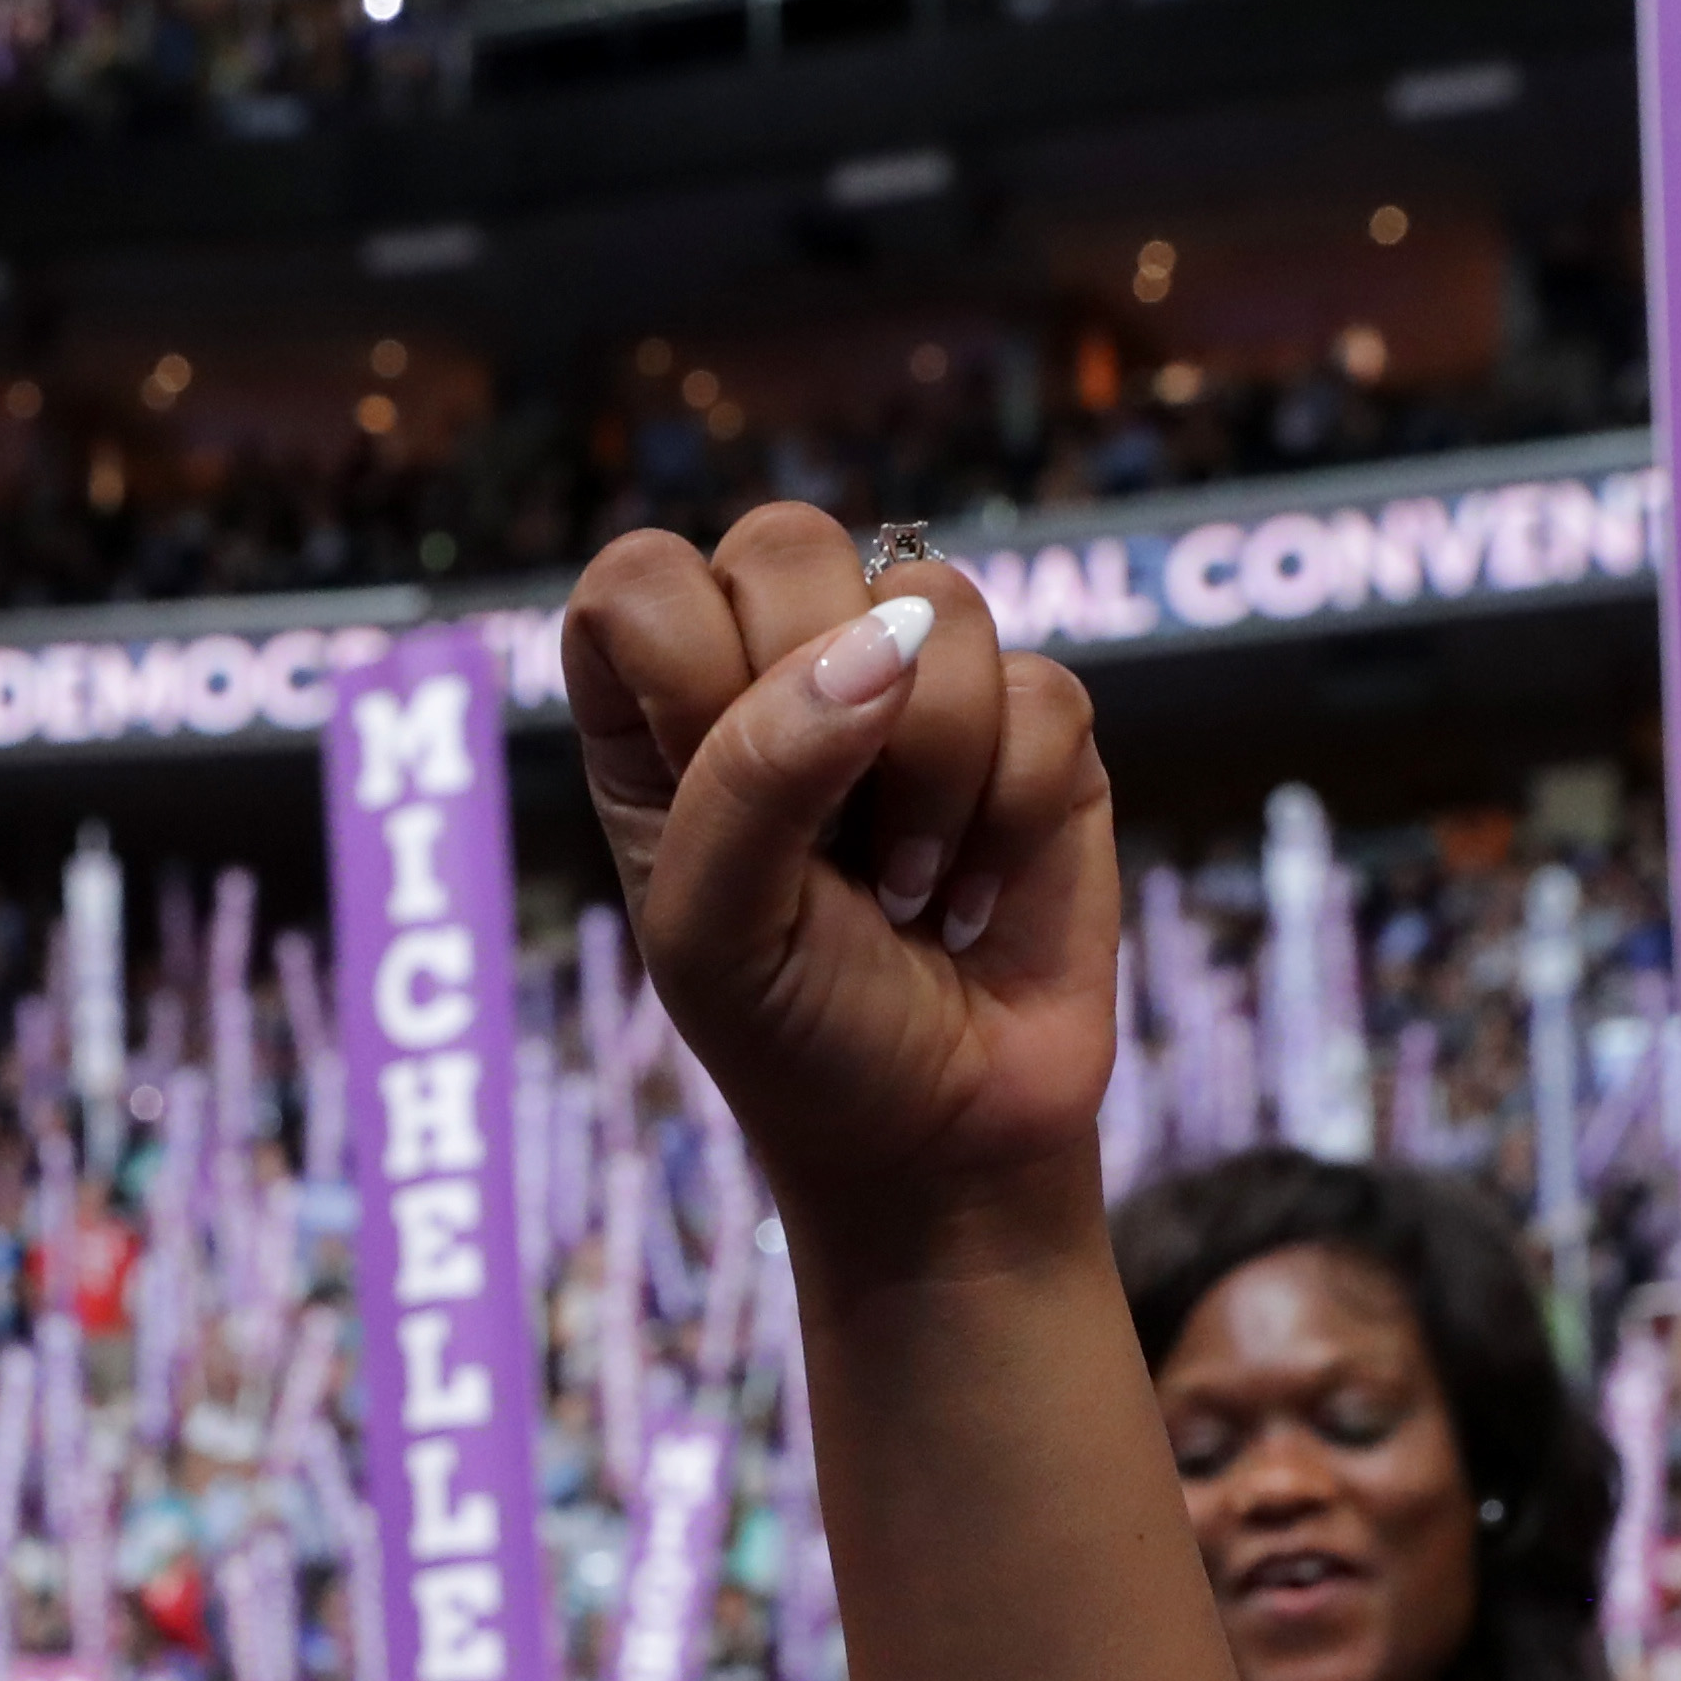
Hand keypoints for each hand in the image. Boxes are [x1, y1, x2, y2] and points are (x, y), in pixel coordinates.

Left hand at [563, 502, 1117, 1275]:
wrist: (940, 1139)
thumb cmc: (793, 1036)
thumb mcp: (715, 931)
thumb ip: (756, 773)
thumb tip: (882, 640)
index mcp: (654, 712)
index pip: (639, 577)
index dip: (685, 663)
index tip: (710, 786)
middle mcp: (776, 672)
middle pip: (788, 541)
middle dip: (812, 707)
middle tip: (821, 846)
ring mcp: (910, 687)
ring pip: (933, 601)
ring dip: (924, 775)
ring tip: (902, 886)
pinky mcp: (1031, 727)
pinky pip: (1041, 688)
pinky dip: (1010, 813)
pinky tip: (973, 894)